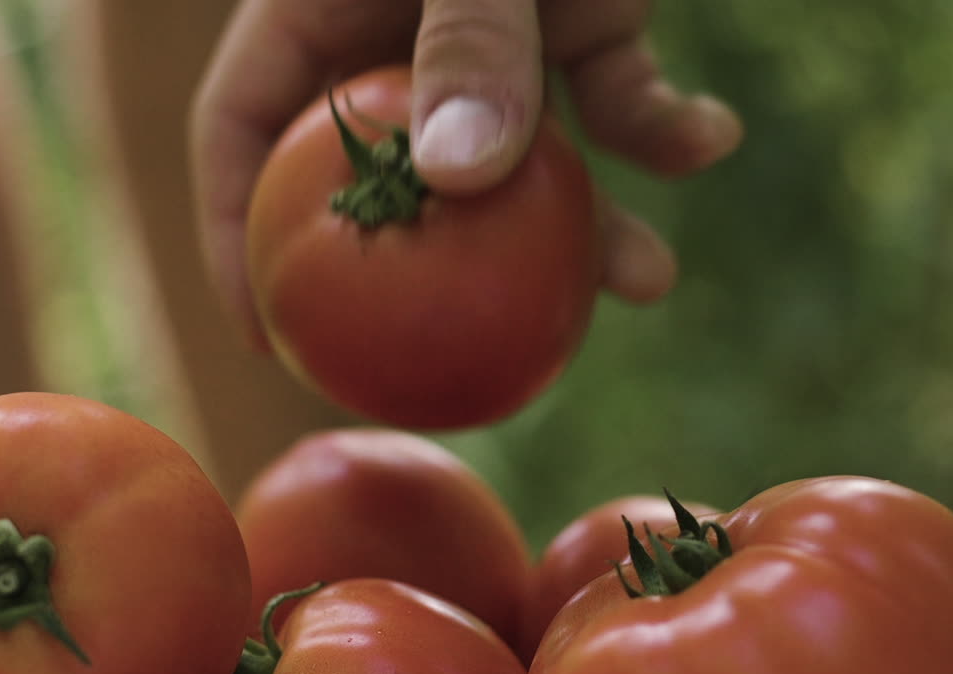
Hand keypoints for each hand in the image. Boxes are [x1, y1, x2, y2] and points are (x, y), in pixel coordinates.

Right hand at [191, 0, 742, 347]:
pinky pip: (619, 97)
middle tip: (471, 359)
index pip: (245, 135)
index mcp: (326, 7)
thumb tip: (458, 181)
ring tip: (648, 281)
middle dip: (440, 272)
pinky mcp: (586, 22)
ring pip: (524, 164)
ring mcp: (499, 39)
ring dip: (591, 226)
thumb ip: (470, 41)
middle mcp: (404, 38)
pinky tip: (714, 136)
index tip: (272, 338)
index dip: (239, 242)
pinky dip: (667, 124)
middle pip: (397, 182)